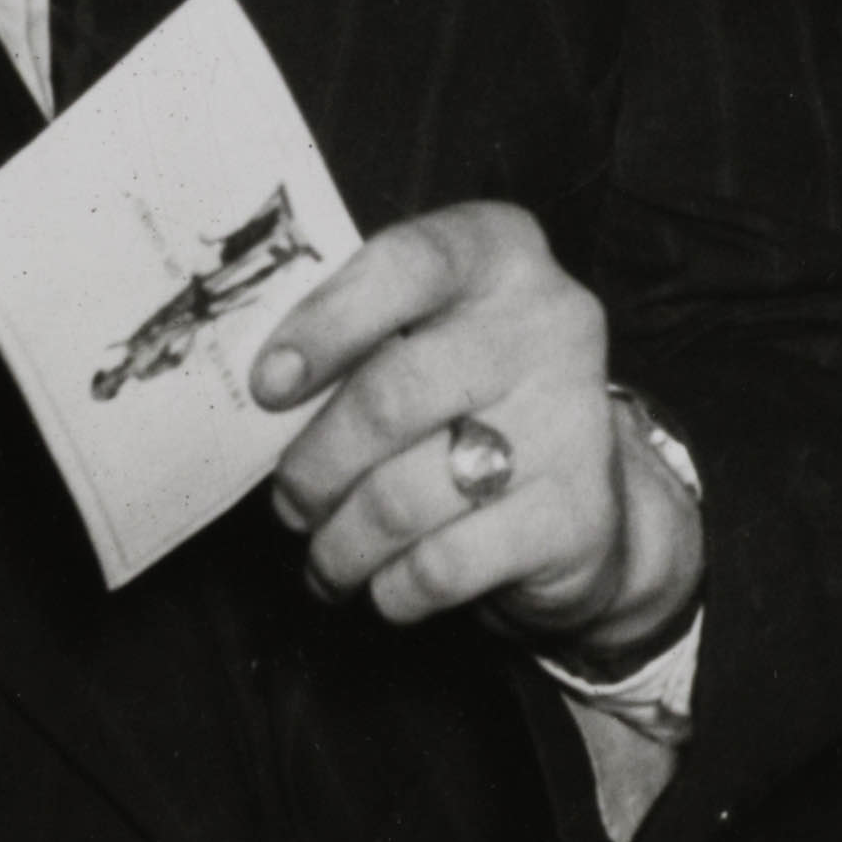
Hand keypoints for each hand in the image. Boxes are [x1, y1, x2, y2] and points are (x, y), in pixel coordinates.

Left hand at [248, 203, 690, 654]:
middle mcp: (550, 323)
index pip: (407, 264)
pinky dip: (393, 587)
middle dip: (315, 466)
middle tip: (293, 500)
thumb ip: (354, 338)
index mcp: (500, 253)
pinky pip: (442, 566)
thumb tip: (262, 391)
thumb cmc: (466, 399)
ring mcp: (570, 420)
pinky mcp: (574, 516)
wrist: (579, 492)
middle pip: (391, 398)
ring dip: (341, 542)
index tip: (269, 385)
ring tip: (328, 555)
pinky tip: (387, 582)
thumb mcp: (424, 333)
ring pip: (405, 496)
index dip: (326, 324)